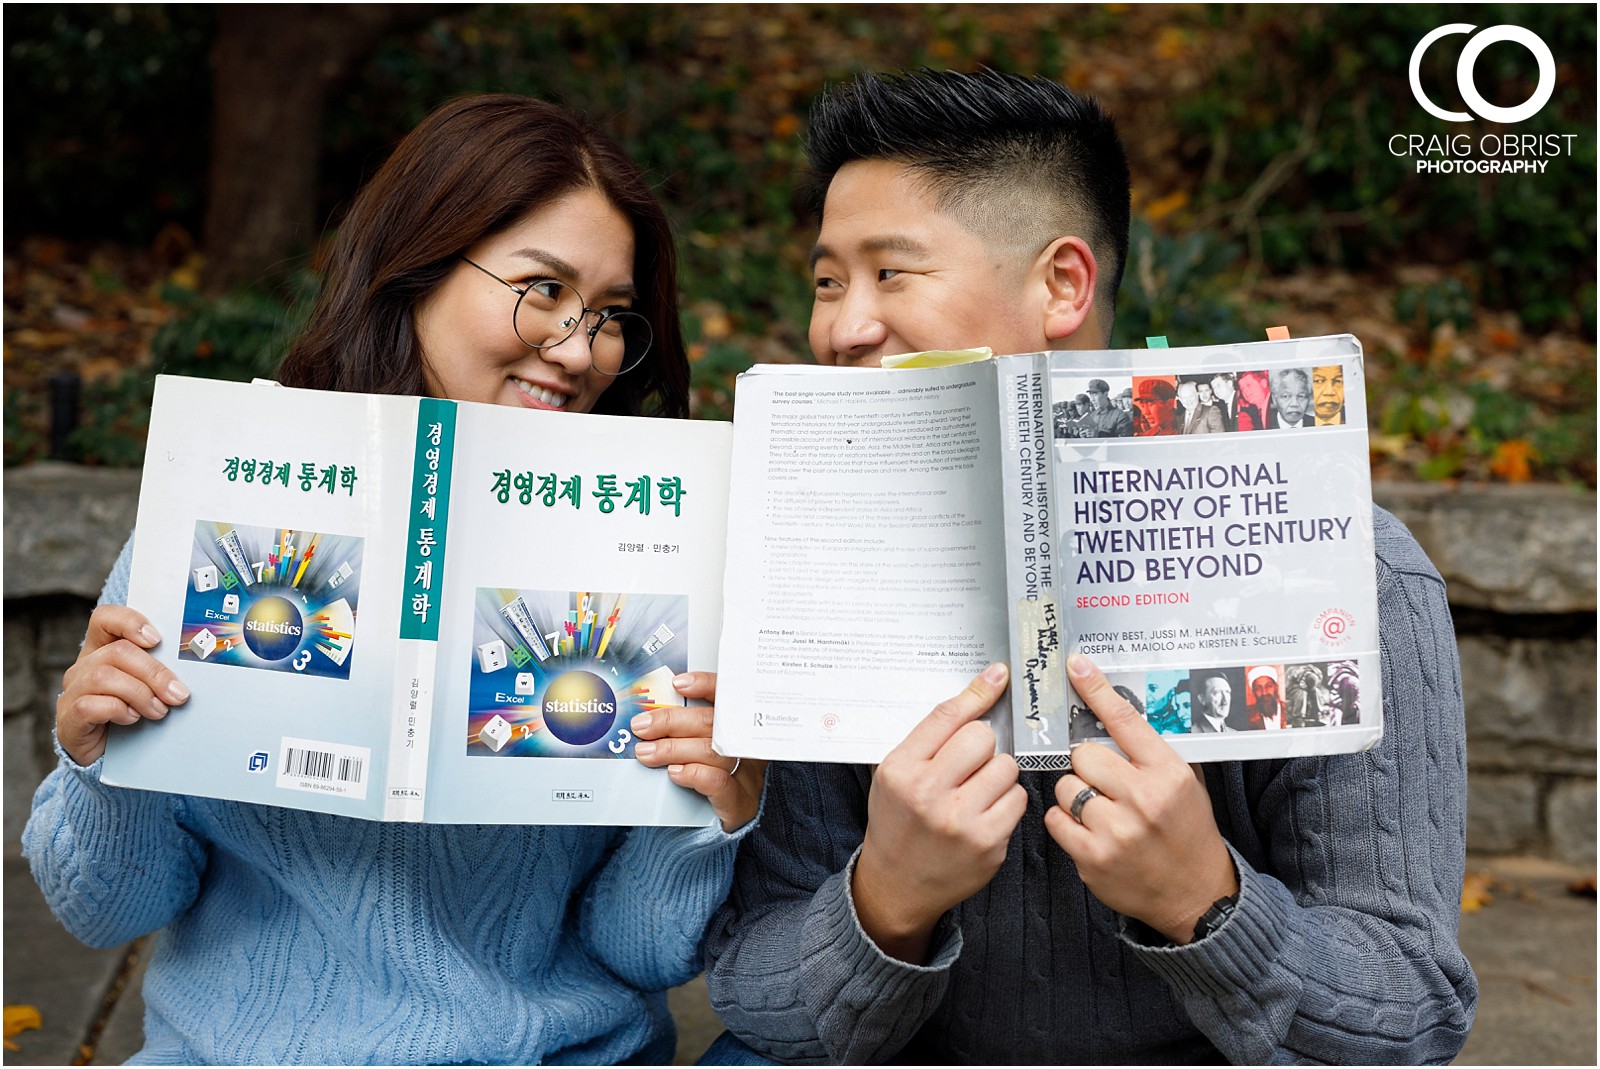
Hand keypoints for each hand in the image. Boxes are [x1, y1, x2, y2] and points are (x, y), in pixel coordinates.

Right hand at [56, 605, 189, 766]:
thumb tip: (190, 673)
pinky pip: (90, 705)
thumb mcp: (150, 687)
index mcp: (103, 649)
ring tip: (159, 710)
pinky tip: (132, 719)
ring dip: (140, 693)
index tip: (156, 639)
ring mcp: (72, 691)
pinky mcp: (69, 718)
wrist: (108, 755)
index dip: (129, 622)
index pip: (105, 618)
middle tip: (178, 694)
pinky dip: (118, 710)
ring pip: (104, 677)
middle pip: (117, 652)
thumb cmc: (134, 712)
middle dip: (154, 672)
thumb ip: (160, 672)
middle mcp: (84, 666)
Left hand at [631, 671, 764, 832]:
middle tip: (642, 726)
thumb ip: (682, 732)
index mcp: (738, 728)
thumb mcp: (694, 750)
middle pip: (714, 724)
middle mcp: (747, 748)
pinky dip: (693, 774)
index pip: (728, 698)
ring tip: (646, 753)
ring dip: (673, 749)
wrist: (716, 830)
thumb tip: (648, 715)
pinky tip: (674, 773)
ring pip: (713, 752)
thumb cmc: (702, 781)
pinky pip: (719, 783)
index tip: (678, 684)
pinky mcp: (739, 804)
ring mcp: (747, 776)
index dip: (706, 685)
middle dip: (672, 721)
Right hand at [852, 663, 1027, 963]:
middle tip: (970, 763)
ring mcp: (960, 821)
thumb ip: (933, 734)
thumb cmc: (899, 819)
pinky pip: (1018, 800)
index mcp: (900, 769)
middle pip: (982, 738)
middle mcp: (927, 793)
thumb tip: (984, 685)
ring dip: (998, 774)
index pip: (947, 716)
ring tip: (976, 791)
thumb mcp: (897, 771)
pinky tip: (986, 811)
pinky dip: (1007, 801)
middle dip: (983, 745)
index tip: (999, 675)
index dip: (978, 692)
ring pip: (1006, 767)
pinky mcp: (987, 844)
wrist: (898, 882)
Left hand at [1044, 654, 1236, 943]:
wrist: (1196, 894)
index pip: (1125, 720)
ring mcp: (1117, 830)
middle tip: (1103, 782)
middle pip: (1083, 755)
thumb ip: (1150, 752)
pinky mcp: (1094, 858)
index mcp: (1168, 772)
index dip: (1096, 689)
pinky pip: (1055, 819)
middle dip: (1086, 765)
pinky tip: (1088, 830)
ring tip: (1099, 810)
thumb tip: (1112, 711)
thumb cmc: (1187, 832)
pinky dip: (1065, 822)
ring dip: (1074, 794)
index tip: (1075, 666)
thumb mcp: (1184, 784)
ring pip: (1065, 786)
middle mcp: (1143, 798)